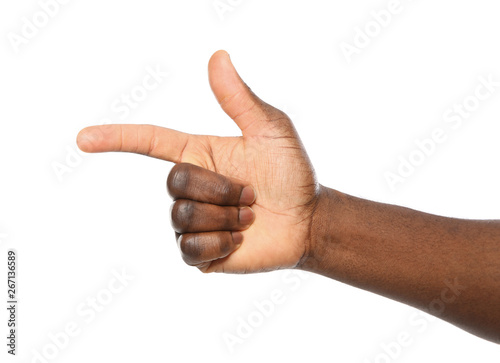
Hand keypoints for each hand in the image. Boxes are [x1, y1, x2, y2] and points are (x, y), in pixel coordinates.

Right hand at [77, 50, 319, 272]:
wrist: (306, 221)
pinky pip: (190, 249)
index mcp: (198, 153)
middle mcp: (189, 185)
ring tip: (248, 216)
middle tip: (250, 194)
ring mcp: (191, 220)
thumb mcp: (271, 130)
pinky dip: (221, 244)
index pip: (149, 142)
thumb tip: (217, 56)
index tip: (84, 138)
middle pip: (175, 182)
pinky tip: (238, 240)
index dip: (116, 138)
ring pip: (183, 216)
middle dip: (220, 188)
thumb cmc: (291, 173)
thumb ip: (241, 99)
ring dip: (226, 216)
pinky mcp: (197, 252)